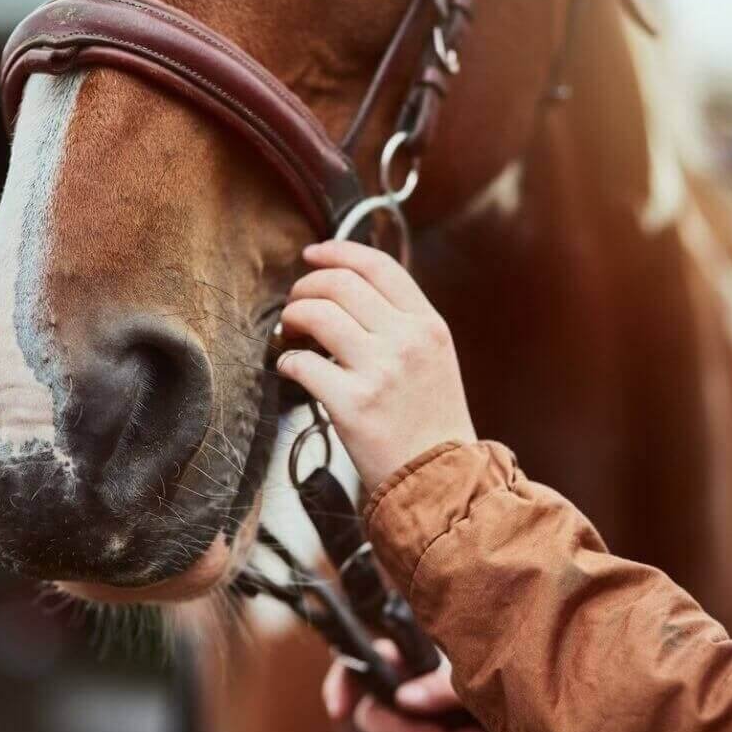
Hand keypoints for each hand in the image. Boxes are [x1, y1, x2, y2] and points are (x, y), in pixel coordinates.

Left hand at [277, 241, 476, 493]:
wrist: (442, 480)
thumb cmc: (432, 422)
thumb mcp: (434, 359)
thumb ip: (402, 323)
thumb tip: (348, 289)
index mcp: (428, 325)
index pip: (378, 265)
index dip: (338, 251)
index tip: (313, 255)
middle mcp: (407, 340)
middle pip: (339, 283)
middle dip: (305, 287)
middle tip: (295, 304)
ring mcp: (380, 371)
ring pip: (316, 315)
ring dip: (292, 318)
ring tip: (291, 334)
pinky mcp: (353, 404)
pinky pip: (302, 364)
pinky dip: (288, 362)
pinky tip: (293, 371)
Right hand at [323, 640, 485, 731]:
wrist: (528, 698)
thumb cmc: (501, 672)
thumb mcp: (475, 671)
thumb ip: (440, 682)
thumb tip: (404, 699)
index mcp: (411, 658)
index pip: (360, 662)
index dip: (342, 682)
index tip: (339, 708)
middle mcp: (408, 689)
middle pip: (373, 710)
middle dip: (395, 727)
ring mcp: (419, 718)